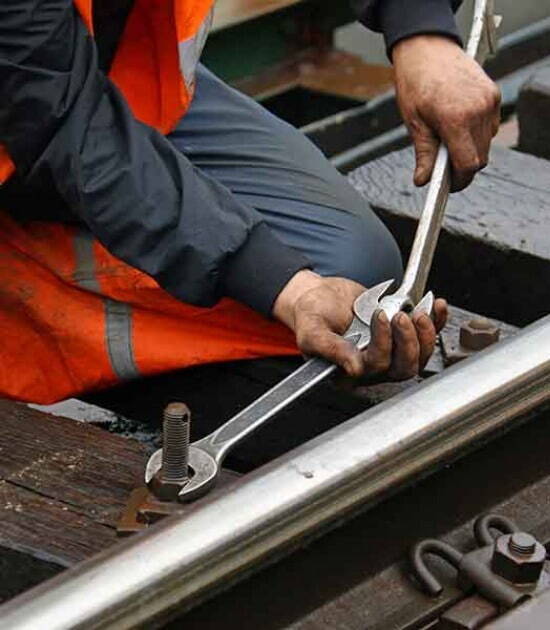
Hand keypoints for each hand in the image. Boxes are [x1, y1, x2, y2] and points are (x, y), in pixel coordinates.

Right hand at [273, 270, 446, 380]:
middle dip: (410, 342)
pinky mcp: (401, 336)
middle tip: (400, 316)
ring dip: (426, 334)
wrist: (320, 296)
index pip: (378, 368)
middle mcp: (372, 367)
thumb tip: (354, 368)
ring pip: (419, 356)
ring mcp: (390, 351)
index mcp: (349, 373)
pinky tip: (436, 306)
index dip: (384, 344)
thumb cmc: (312, 314)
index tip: (378, 316)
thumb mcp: (312, 330)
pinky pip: (427, 336)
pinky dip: (437, 321)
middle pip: (404, 368)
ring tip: (417, 312)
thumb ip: (331, 349)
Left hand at [393, 35, 500, 191]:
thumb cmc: (415, 83)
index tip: (447, 187)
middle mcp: (478, 111)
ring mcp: (489, 102)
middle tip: (443, 168)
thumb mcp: (414, 122)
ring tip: (447, 142)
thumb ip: (424, 154)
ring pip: (486, 144)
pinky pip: (490, 127)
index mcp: (456, 119)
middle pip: (480, 158)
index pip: (468, 165)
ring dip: (470, 150)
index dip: (459, 181)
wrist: (427, 48)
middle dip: (463, 168)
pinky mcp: (494, 95)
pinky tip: (458, 126)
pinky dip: (477, 134)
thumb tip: (423, 181)